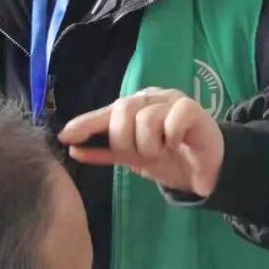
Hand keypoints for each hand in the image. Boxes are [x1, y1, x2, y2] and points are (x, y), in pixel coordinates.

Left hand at [58, 88, 224, 197]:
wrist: (204, 170)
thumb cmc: (167, 158)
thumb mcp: (132, 158)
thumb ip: (105, 151)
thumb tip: (72, 149)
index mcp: (134, 107)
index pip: (105, 112)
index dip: (85, 124)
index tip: (65, 137)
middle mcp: (150, 99)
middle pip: (123, 112)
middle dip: (126, 141)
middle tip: (141, 154)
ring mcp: (171, 100)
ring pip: (146, 120)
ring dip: (152, 145)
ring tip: (164, 151)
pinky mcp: (192, 109)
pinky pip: (172, 121)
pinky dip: (171, 138)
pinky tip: (177, 144)